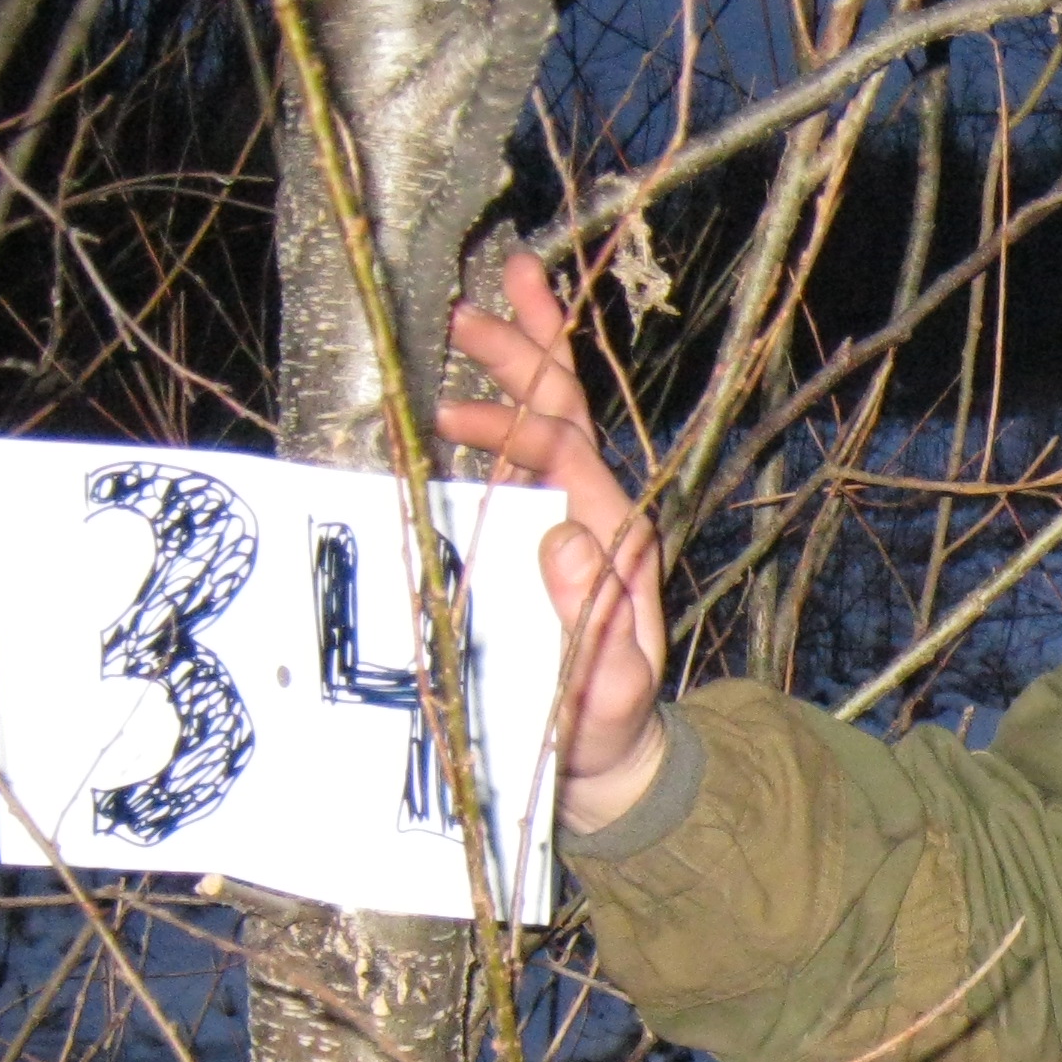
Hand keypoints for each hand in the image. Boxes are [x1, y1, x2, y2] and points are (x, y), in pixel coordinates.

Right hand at [438, 252, 669, 832]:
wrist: (611, 757)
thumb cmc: (603, 725)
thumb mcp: (604, 684)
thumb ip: (592, 619)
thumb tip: (567, 536)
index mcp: (613, 537)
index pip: (564, 453)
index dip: (510, 426)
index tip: (448, 420)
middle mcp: (594, 517)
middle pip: (563, 416)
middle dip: (525, 355)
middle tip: (470, 303)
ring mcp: (567, 523)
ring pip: (547, 427)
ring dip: (516, 366)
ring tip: (473, 309)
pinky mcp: (538, 540)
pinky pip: (522, 465)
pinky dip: (499, 417)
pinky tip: (463, 384)